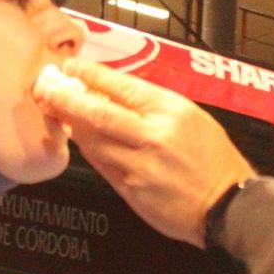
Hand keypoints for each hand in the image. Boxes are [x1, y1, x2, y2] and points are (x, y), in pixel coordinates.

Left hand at [35, 59, 253, 247]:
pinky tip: (80, 140)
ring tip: (57, 111)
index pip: (122, 86)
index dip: (91, 75)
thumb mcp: (192, 117)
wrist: (227, 205)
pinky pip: (101, 165)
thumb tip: (114, 92)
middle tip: (46, 89)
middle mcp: (153, 136)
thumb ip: (154, 105)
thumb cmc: (213, 159)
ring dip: (73, 125)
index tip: (72, 68)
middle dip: (67, 99)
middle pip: (99, 113)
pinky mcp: (132, 190)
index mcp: (171, 111)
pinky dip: (88, 150)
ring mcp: (140, 165)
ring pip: (94, 141)